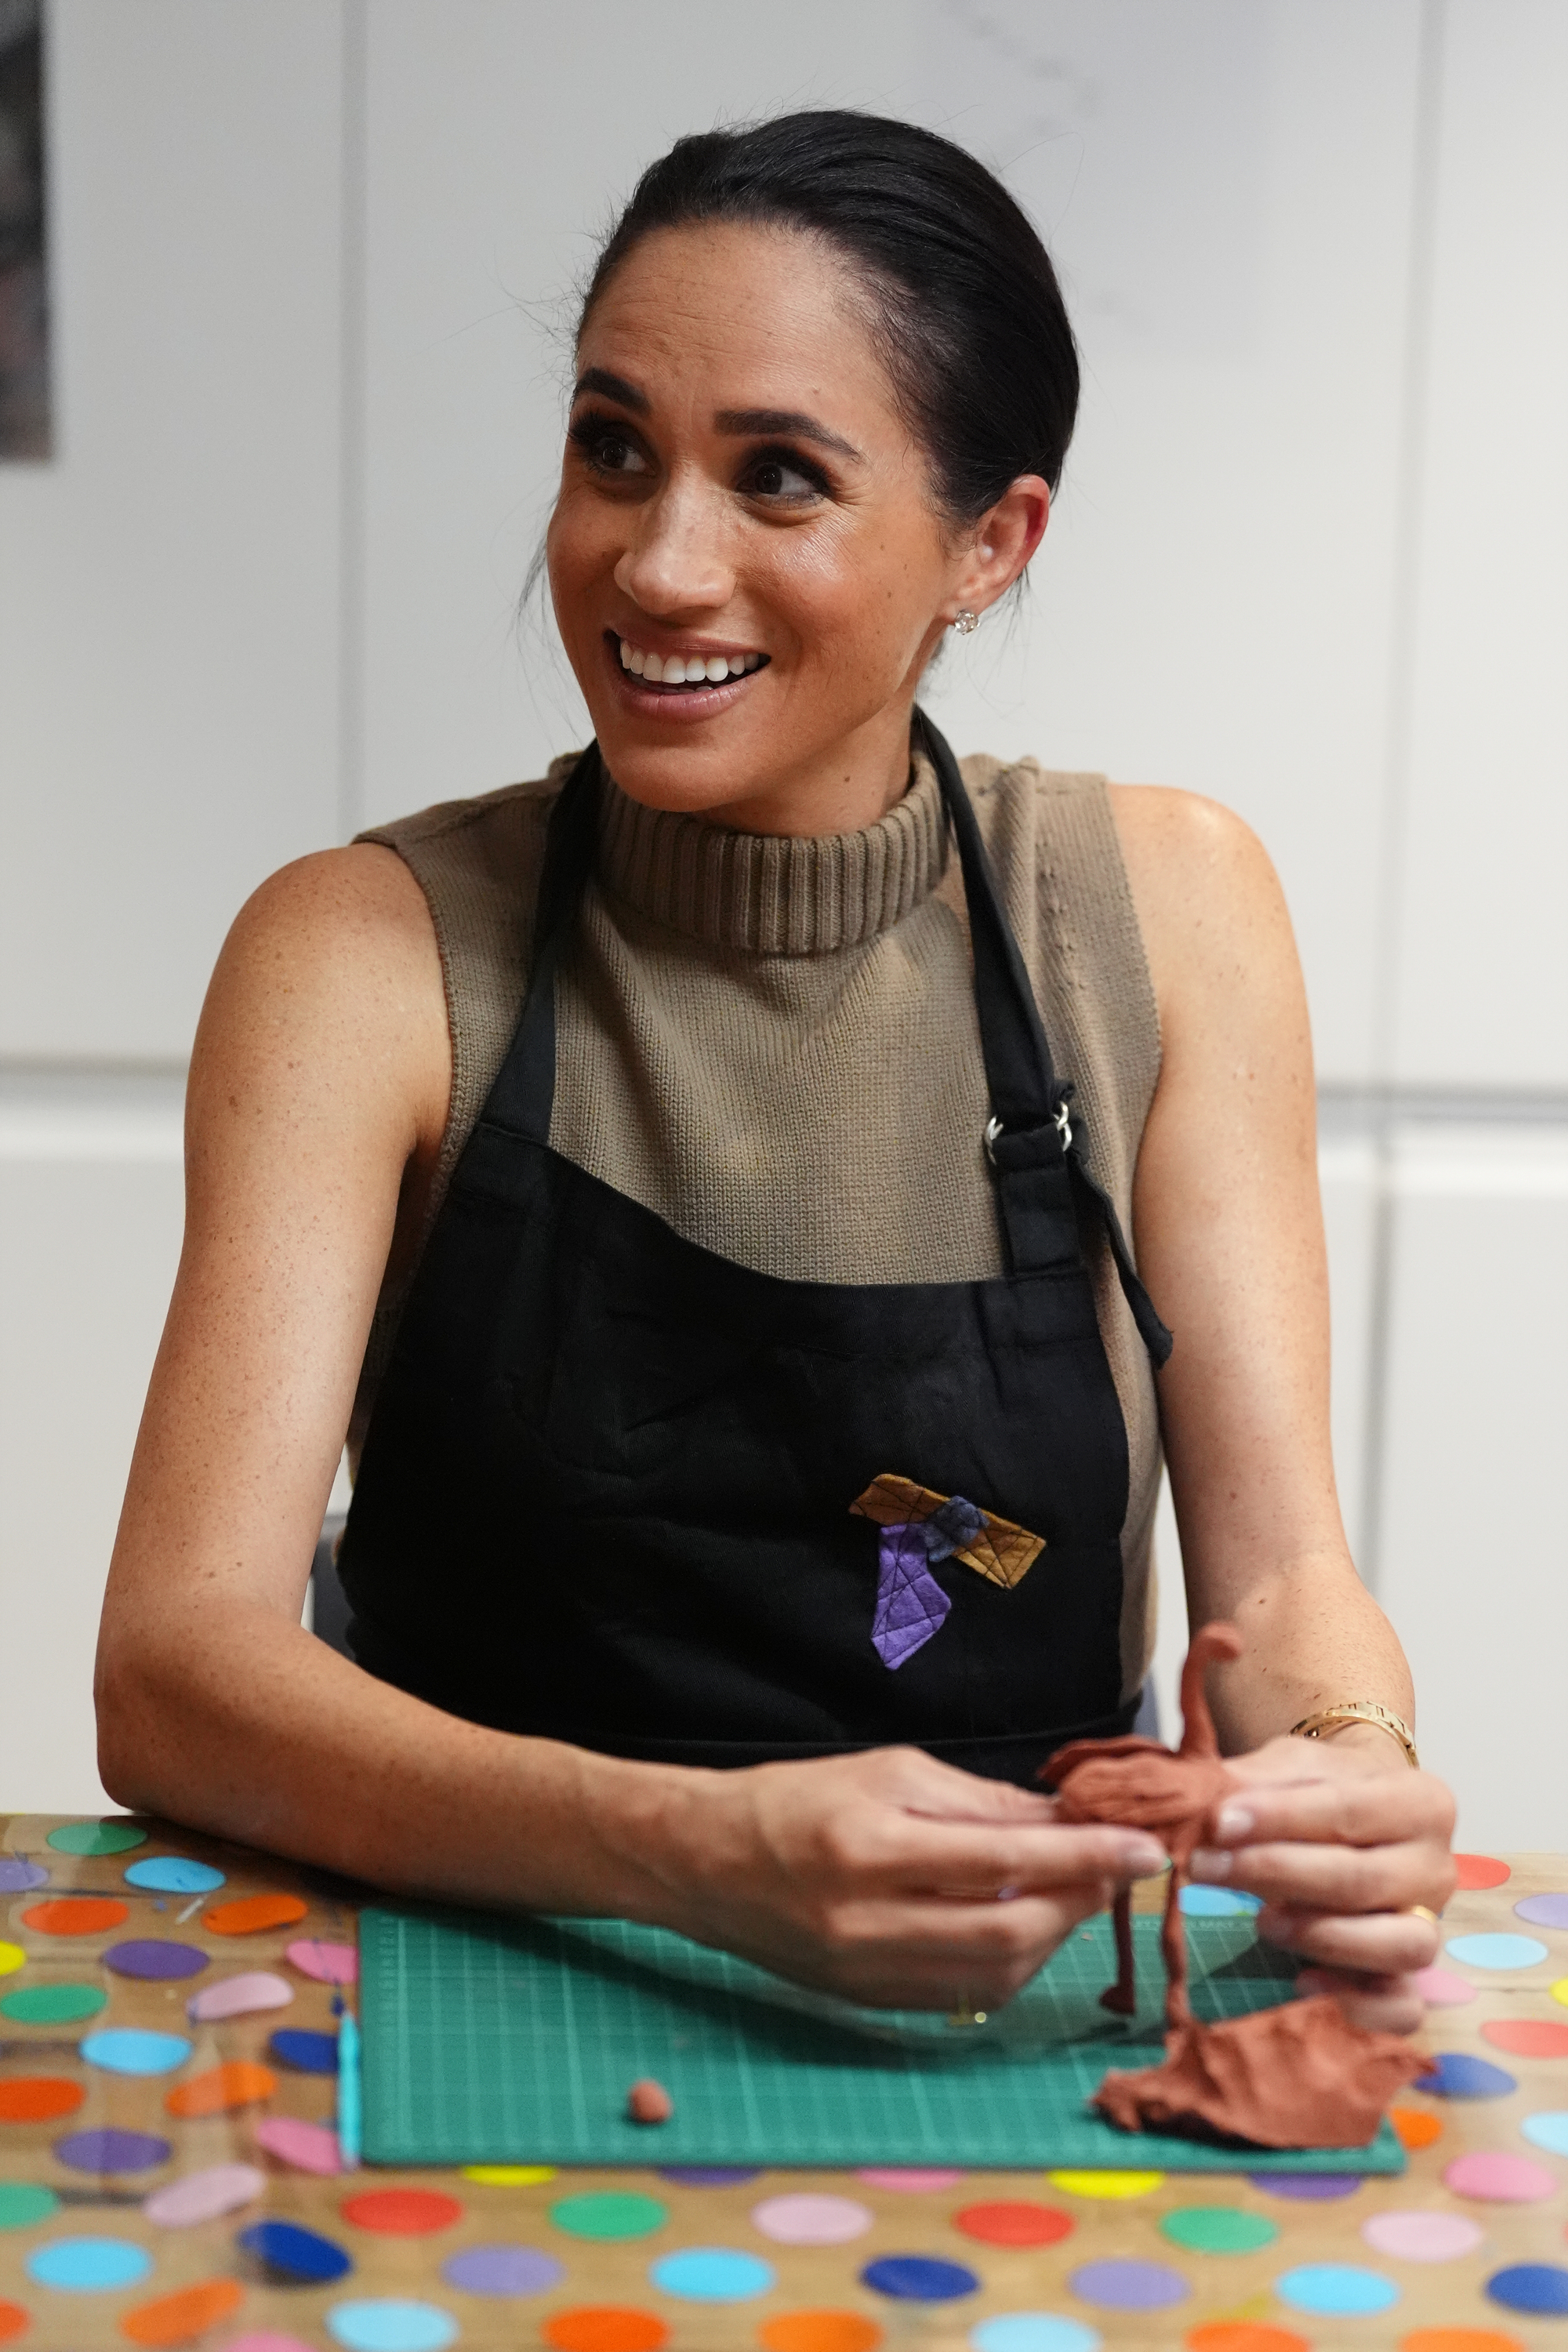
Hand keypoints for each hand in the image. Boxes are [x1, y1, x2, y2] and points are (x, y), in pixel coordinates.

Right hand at [659, 1745, 1167, 2012]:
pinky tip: (1021, 1927)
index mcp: (871, 1845)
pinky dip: (1009, 1964)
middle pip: (1010, 1929)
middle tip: (1117, 1868)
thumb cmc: (799, 1799)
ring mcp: (867, 1972)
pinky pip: (963, 1995)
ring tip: (1074, 1893)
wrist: (706, 1861)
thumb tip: (1066, 1818)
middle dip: (1081, 1900)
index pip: (1006, 1858)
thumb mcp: (891, 1772)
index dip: (1087, 1856)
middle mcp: (868, 1919)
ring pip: (995, 1972)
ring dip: (1052, 1936)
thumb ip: (979, 1802)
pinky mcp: (868, 2003)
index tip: (1145, 1848)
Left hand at [1187, 1732, 1456, 2033]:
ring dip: (1319, 1936)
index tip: (1220, 1822)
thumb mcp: (1292, 1767)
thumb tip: (1214, 1812)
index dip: (1281, 1818)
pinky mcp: (1412, 1978)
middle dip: (1276, 1874)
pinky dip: (1360, 2004)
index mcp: (1418, 1800)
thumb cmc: (1322, 1790)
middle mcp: (1435, 1867)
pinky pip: (1403, 2008)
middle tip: (1208, 1866)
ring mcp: (1429, 1927)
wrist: (1355, 1816)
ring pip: (1398, 1946)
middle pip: (1362, 1880)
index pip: (1349, 1809)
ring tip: (1260, 1919)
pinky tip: (1303, 1982)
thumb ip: (1259, 1783)